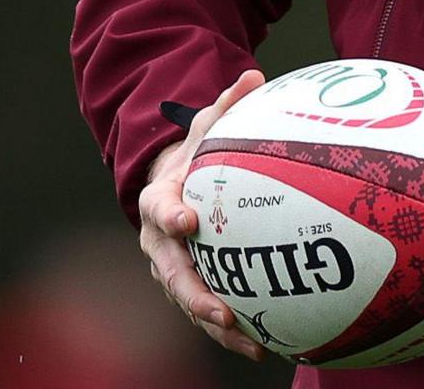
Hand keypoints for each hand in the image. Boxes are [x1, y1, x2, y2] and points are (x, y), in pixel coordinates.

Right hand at [135, 67, 268, 360]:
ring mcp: (172, 269)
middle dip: (193, 293)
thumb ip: (227, 106)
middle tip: (219, 309)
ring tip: (247, 341)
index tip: (187, 221)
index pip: (160, 208)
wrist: (172, 186)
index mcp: (160, 200)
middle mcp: (159, 242)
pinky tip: (264, 348)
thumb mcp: (207, 128)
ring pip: (188, 301)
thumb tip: (253, 75)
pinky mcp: (189, 287)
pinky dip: (230, 333)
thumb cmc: (196, 157)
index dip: (171, 215)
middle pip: (171, 272)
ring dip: (214, 323)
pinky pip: (207, 313)